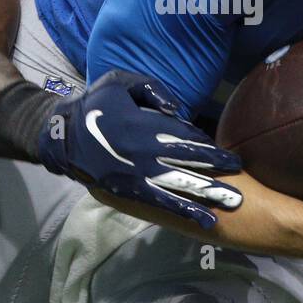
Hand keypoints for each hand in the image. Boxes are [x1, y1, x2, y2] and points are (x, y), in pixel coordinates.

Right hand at [37, 69, 241, 228]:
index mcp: (144, 125)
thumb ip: (152, 89)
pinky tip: (205, 221)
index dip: (209, 147)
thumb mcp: (121, 82)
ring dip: (207, 194)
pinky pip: (161, 203)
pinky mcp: (130, 191)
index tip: (230, 156)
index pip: (186, 137)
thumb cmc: (95, 103)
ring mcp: (138, 174)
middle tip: (241, 178)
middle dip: (217, 171)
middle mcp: (145, 152)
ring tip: (233, 203)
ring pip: (180, 185)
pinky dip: (184, 211)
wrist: (61, 136)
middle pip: (189, 162)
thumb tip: (178, 109)